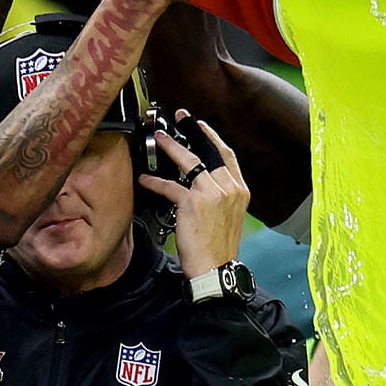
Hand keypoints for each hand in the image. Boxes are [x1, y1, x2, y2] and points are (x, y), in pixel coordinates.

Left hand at [141, 115, 248, 273]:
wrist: (216, 269)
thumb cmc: (218, 249)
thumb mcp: (229, 217)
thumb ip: (221, 196)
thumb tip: (204, 183)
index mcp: (240, 191)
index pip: (226, 156)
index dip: (213, 138)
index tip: (202, 127)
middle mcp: (228, 188)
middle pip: (209, 151)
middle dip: (194, 130)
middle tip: (181, 117)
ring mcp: (211, 194)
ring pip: (189, 161)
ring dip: (171, 147)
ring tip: (160, 138)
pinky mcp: (192, 203)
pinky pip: (169, 186)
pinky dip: (155, 182)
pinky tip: (145, 179)